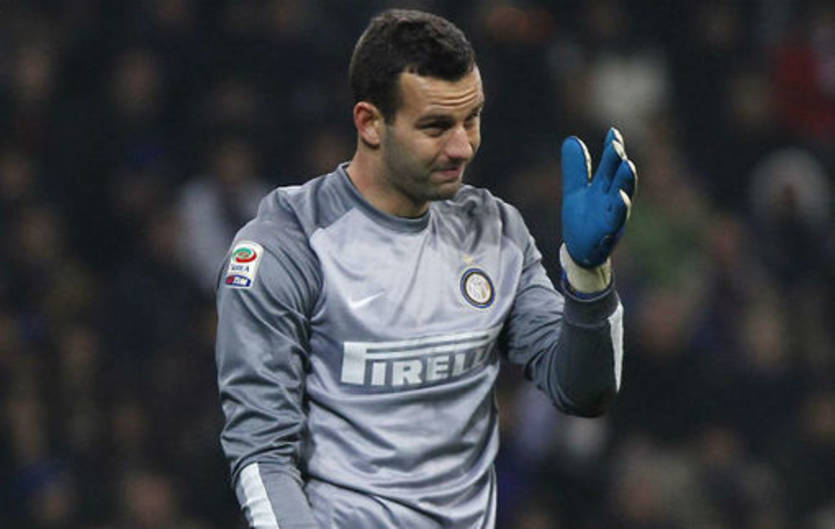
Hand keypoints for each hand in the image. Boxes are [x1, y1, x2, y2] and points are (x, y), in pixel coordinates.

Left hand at [561, 127, 636, 267]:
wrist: (581, 251)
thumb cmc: (583, 220)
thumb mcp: (576, 191)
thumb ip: (576, 168)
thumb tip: (571, 139)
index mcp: (604, 187)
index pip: (611, 164)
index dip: (613, 149)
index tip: (613, 131)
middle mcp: (612, 199)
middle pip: (618, 177)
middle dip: (619, 161)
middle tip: (616, 144)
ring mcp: (613, 216)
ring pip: (623, 197)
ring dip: (626, 182)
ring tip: (628, 165)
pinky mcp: (608, 233)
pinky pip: (615, 220)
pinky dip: (620, 209)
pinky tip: (621, 197)